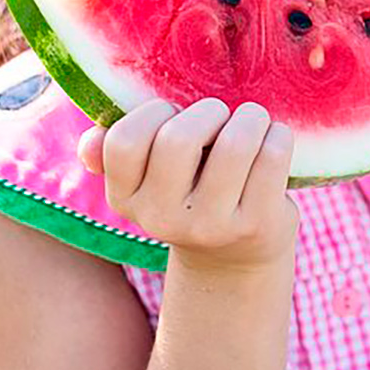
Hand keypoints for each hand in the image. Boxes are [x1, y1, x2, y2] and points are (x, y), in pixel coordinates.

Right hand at [77, 99, 298, 269]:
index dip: (154, 113)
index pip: (124, 141)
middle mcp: (163, 219)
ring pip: (235, 144)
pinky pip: (272, 157)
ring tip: (253, 122)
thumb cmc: (191, 195)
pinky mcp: (256, 225)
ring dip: (250, 118)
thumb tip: (90, 143)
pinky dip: (279, 136)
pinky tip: (275, 139)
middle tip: (222, 116)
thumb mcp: (149, 181)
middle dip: (208, 111)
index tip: (175, 114)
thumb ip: (117, 155)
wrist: (235, 257)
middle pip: (179, 139)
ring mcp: (212, 226)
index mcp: (126, 199)